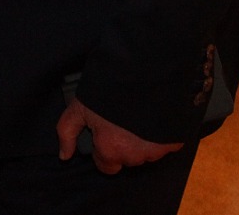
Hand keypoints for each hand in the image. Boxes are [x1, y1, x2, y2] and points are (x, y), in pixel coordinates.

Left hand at [57, 99, 181, 174]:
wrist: (143, 72)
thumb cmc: (107, 88)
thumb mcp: (78, 106)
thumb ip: (67, 132)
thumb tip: (64, 155)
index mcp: (110, 150)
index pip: (106, 166)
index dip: (103, 149)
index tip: (105, 134)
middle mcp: (134, 156)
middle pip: (126, 158)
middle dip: (123, 144)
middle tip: (120, 120)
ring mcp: (157, 149)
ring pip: (146, 152)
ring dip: (142, 140)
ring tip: (136, 114)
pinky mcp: (174, 141)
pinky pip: (165, 144)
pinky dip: (159, 134)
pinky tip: (152, 116)